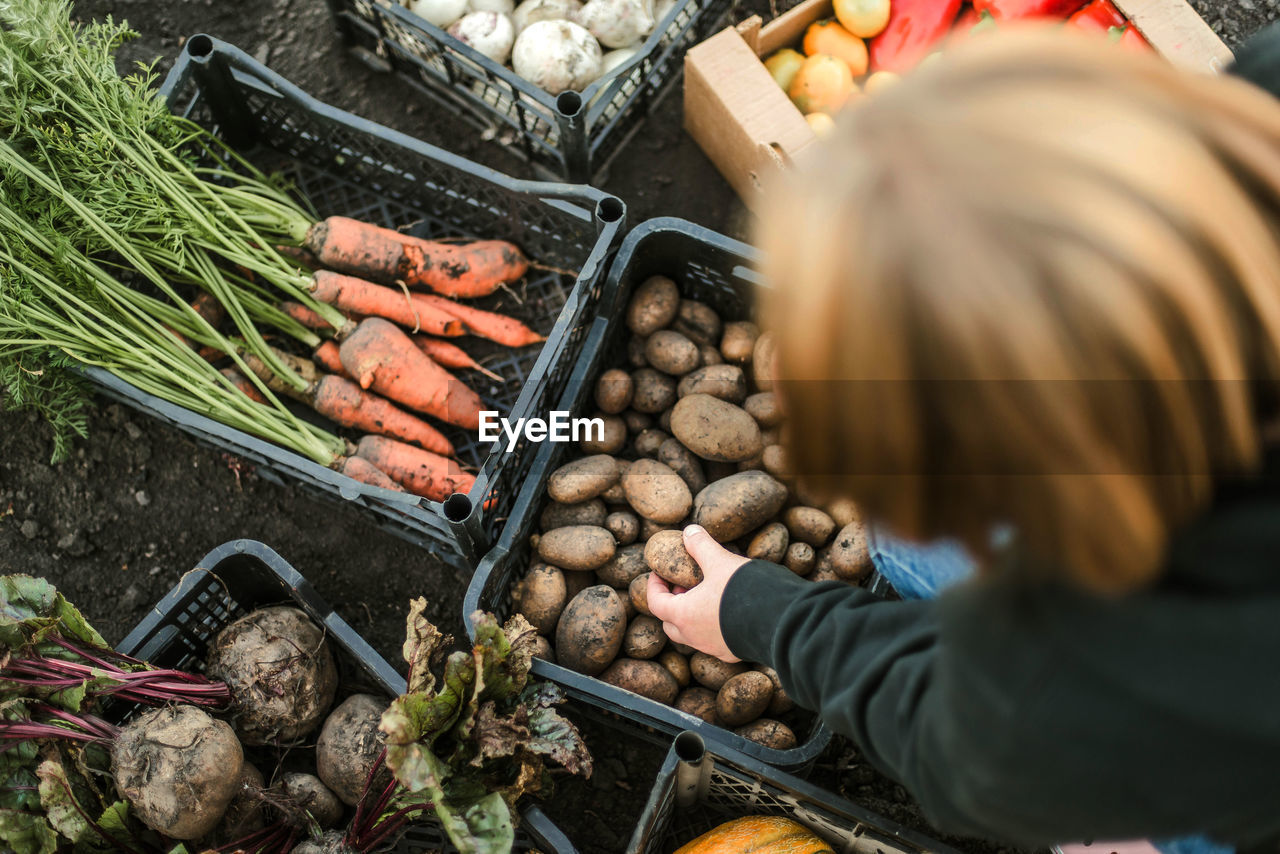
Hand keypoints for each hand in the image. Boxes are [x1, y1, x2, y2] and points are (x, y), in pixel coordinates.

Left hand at [647, 525, 747, 661]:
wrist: (780, 623)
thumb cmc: (743, 592)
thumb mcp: (720, 561)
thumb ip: (701, 545)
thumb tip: (689, 531)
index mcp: (684, 615)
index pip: (656, 603)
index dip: (654, 586)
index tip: (659, 573)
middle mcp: (695, 637)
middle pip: (671, 624)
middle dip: (672, 604)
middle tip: (682, 585)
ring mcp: (714, 648)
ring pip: (692, 635)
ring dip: (692, 616)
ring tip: (707, 595)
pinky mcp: (733, 652)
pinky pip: (714, 641)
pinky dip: (712, 627)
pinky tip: (727, 611)